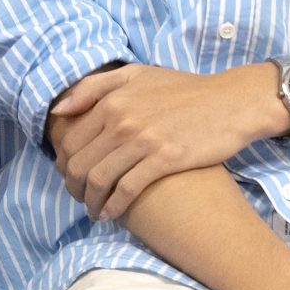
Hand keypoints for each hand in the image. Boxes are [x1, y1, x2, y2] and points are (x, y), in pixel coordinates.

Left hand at [49, 64, 287, 219]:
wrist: (232, 102)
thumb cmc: (184, 90)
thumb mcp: (137, 75)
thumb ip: (94, 87)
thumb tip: (57, 111)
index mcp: (112, 99)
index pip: (70, 141)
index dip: (64, 165)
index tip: (71, 178)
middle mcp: (121, 119)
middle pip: (79, 163)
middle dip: (74, 188)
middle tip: (80, 199)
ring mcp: (143, 139)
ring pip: (99, 179)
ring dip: (91, 201)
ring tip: (95, 211)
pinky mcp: (164, 158)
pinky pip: (126, 189)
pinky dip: (113, 206)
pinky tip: (112, 214)